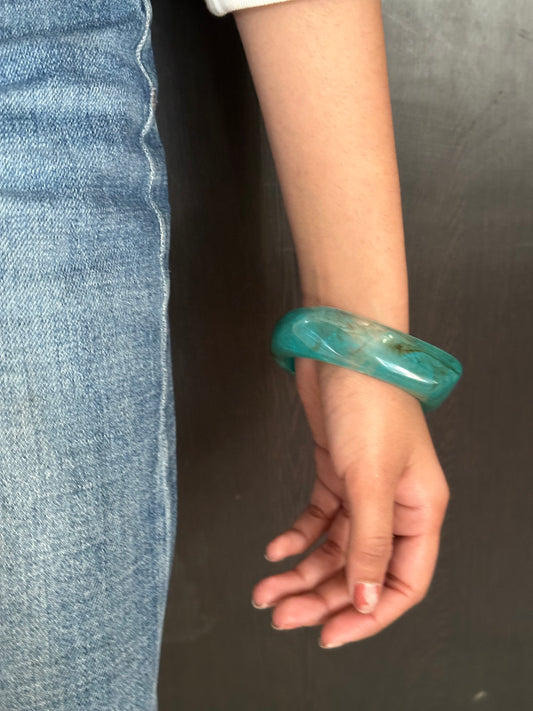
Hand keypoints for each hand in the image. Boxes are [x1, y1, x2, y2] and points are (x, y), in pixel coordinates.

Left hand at [251, 356, 449, 647]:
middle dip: (322, 597)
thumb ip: (370, 542)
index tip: (329, 634)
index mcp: (419, 512)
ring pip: (335, 549)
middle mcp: (395, 506)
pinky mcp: (336, 473)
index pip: (401, 582)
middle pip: (360, 570)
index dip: (368, 615)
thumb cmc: (370, 402)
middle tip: (283, 615)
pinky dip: (297, 536)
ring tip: (266, 589)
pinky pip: (317, 519)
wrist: (341, 348)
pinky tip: (275, 547)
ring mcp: (364, 490)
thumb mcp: (371, 479)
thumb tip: (365, 599)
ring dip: (302, 571)